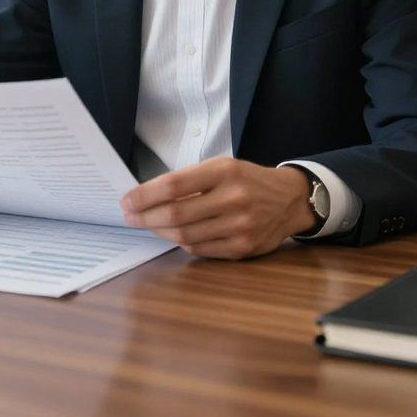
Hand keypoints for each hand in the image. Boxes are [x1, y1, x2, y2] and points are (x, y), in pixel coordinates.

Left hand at [119, 157, 315, 258]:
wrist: (289, 199)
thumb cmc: (247, 180)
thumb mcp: (222, 167)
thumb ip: (189, 181)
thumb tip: (147, 196)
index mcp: (225, 171)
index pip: (174, 186)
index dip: (145, 195)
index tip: (127, 200)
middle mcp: (233, 198)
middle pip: (175, 215)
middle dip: (145, 217)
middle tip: (129, 216)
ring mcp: (240, 226)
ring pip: (185, 235)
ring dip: (159, 232)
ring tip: (148, 225)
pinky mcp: (243, 248)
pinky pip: (200, 249)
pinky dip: (181, 242)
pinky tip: (174, 235)